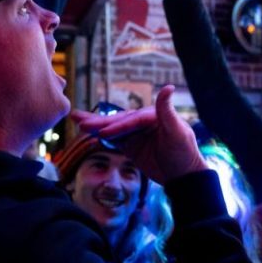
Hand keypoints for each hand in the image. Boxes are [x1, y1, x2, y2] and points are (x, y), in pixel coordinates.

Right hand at [71, 86, 206, 184]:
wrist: (184, 176)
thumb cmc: (184, 152)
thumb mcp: (177, 132)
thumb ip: (167, 111)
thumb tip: (167, 87)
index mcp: (154, 116)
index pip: (133, 119)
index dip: (118, 125)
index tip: (103, 132)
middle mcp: (143, 122)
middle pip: (119, 121)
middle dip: (100, 122)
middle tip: (80, 122)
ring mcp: (136, 133)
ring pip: (113, 128)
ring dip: (96, 126)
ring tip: (77, 120)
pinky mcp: (132, 145)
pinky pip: (114, 139)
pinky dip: (101, 136)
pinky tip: (88, 133)